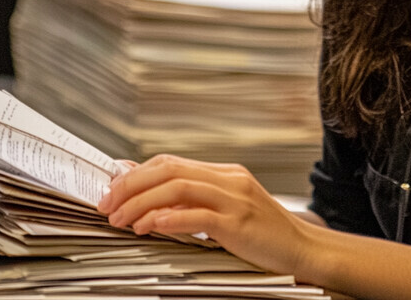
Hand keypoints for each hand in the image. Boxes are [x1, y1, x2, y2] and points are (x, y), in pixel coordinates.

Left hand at [97, 154, 311, 276]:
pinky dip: (169, 218)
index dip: (137, 173)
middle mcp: (229, 178)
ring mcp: (236, 198)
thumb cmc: (264, 236)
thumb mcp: (228, 213)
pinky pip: (198, 214)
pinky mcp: (239, 222)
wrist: (303, 249)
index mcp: (225, 173)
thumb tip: (153, 201)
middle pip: (171, 169)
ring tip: (121, 220)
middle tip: (107, 205)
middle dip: (132, 185)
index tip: (112, 191)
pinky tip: (150, 227)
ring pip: (179, 187)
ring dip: (142, 202)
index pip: (172, 161)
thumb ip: (196, 203)